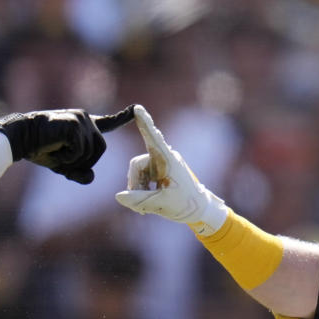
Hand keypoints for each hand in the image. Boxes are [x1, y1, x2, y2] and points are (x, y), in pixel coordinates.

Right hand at [0, 106, 133, 183]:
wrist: (22, 138)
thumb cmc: (41, 150)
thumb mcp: (64, 166)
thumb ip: (80, 173)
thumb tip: (92, 177)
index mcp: (84, 125)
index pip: (108, 122)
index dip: (122, 118)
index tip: (136, 109)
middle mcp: (86, 119)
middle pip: (100, 149)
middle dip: (84, 162)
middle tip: (63, 161)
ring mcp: (81, 119)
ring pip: (91, 152)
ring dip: (73, 160)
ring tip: (55, 151)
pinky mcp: (75, 124)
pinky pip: (80, 150)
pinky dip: (67, 157)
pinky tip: (54, 148)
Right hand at [115, 105, 227, 234]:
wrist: (199, 210)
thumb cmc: (185, 204)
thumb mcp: (160, 203)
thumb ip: (138, 200)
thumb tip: (119, 196)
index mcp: (168, 159)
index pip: (154, 138)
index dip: (144, 123)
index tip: (137, 108)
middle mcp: (163, 158)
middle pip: (137, 166)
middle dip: (135, 186)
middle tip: (140, 208)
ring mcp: (160, 164)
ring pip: (138, 174)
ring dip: (138, 191)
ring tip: (145, 209)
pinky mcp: (158, 171)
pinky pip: (142, 178)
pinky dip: (142, 192)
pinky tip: (146, 206)